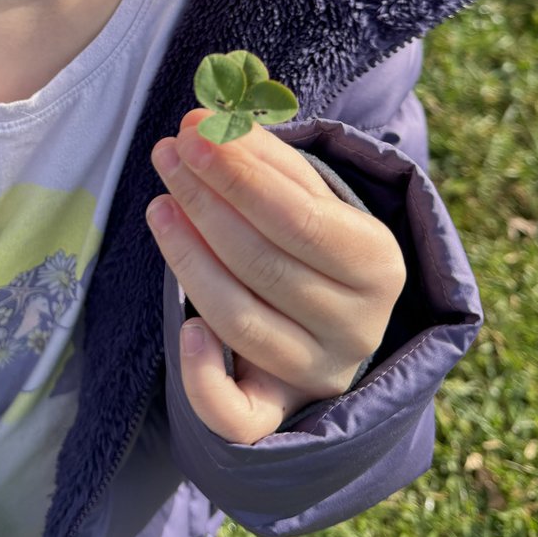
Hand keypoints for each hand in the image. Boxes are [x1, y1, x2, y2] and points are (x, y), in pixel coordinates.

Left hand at [147, 109, 405, 443]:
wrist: (335, 314)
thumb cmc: (314, 238)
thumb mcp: (308, 193)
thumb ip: (262, 158)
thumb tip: (205, 121)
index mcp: (378, 264)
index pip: (300, 218)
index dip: (240, 175)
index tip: (193, 132)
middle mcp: (357, 326)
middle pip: (265, 264)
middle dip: (207, 201)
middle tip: (167, 154)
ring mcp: (318, 373)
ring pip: (242, 321)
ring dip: (189, 258)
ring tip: (159, 204)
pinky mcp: (278, 412)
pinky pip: (238, 415)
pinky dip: (205, 378)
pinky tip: (184, 328)